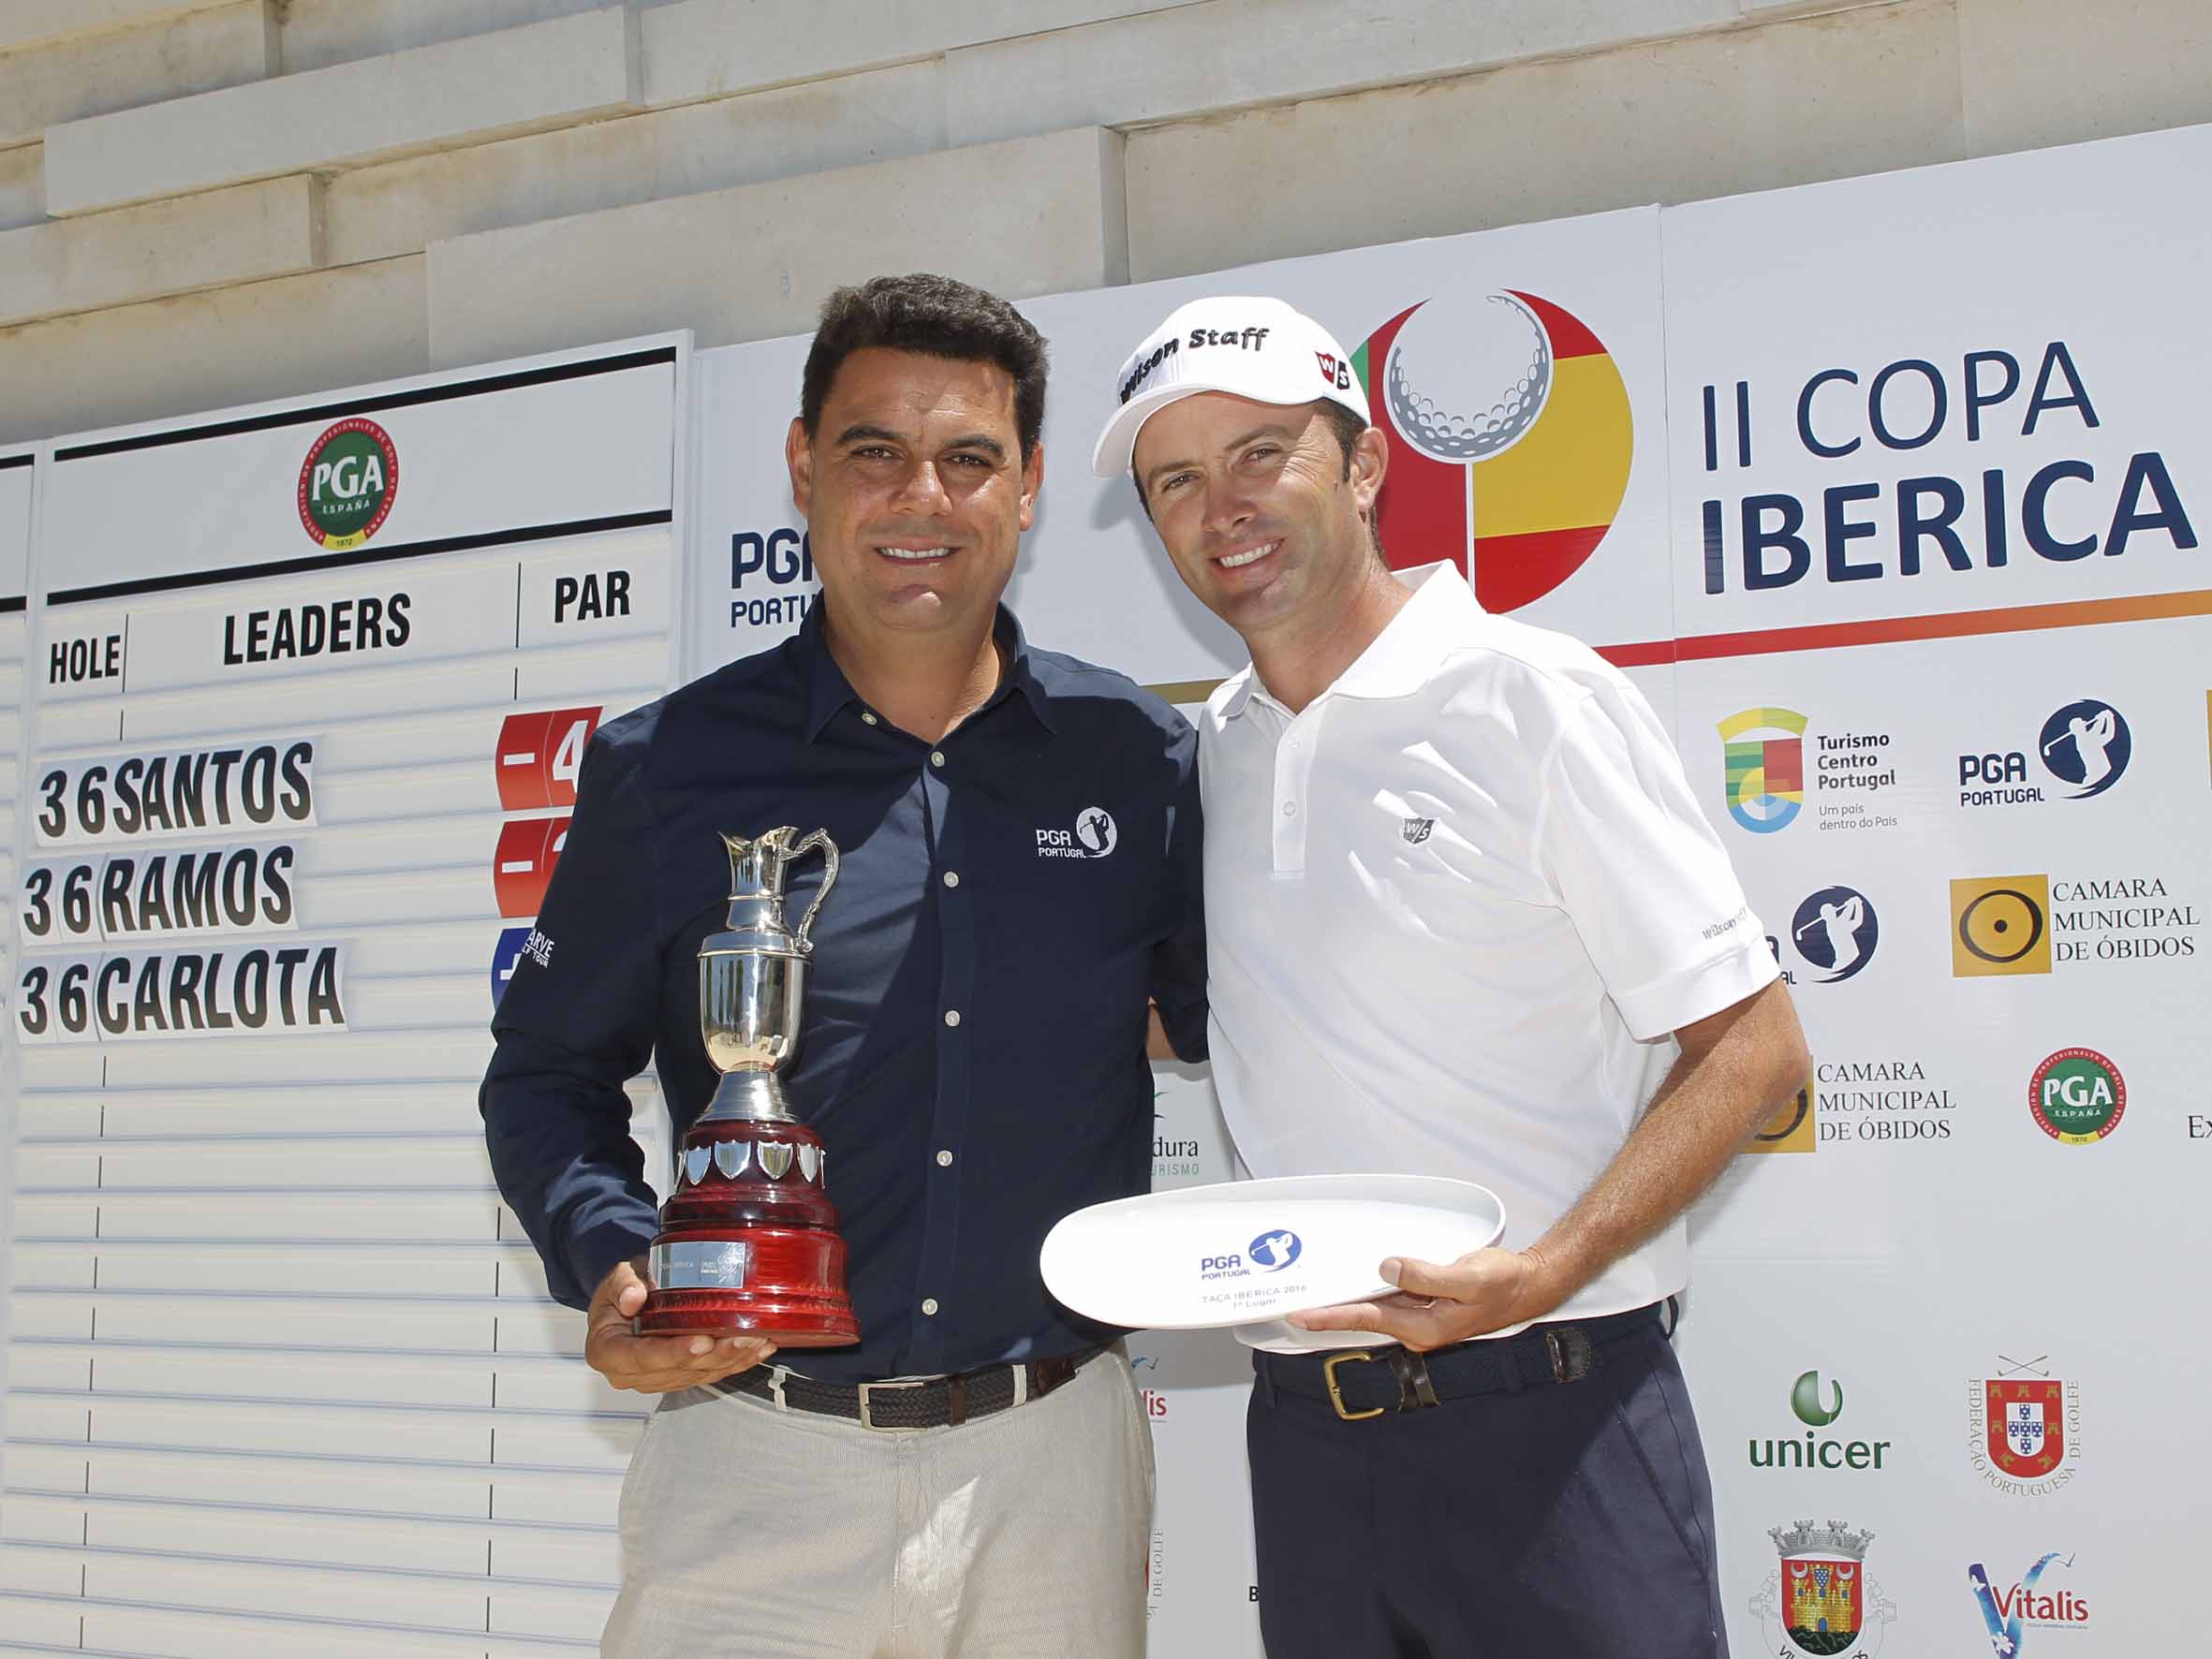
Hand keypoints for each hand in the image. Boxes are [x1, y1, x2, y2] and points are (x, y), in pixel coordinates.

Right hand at [584, 1257, 777, 1393]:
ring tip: (757, 1340)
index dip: (673, 1352)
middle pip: (677, 1370)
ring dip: (731, 1360)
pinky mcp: (680, 1377)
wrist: (630, 1298)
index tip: (701, 1342)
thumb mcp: (618, 1276)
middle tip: (744, 1338)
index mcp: (607, 1352)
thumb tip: (633, 1296)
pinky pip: (711, 1373)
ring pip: (699, 1374)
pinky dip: (738, 1362)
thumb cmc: (623, 1288)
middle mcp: (630, 1374)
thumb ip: (622, 1283)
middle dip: (714, 1356)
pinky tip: (760, 1349)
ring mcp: (657, 1379)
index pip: (641, 1357)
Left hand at [1287, 1247, 1560, 1352]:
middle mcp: (1417, 1329)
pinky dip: (1369, 1291)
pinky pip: (1389, 1300)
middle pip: (1364, 1318)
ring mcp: (1421, 1319)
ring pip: (1375, 1309)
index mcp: (1424, 1328)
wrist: (1527, 1285)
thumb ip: (1425, 1275)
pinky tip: (1354, 1282)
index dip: (1331, 1316)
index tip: (1300, 1315)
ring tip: (1314, 1293)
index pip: (1367, 1319)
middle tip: (1293, 1305)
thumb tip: (1387, 1268)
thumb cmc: (1501, 1283)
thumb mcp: (1466, 1277)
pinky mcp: (1425, 1306)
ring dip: (1347, 1301)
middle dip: (1330, 1313)